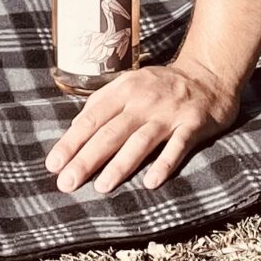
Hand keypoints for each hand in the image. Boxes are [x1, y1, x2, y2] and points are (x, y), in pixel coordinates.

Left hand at [45, 58, 238, 194]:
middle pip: (111, 132)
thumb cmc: (160, 86)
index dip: (72, 142)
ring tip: (102, 186)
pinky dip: (164, 164)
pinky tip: (151, 183)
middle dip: (87, 158)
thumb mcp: (129, 84)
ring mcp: (169, 113)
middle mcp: (144, 101)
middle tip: (67, 183)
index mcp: (124, 90)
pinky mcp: (193, 125)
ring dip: (121, 164)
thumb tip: (74, 129)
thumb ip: (102, 104)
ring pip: (141, 141)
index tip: (53, 165)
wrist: (208, 74)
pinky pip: (178, 147)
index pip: (92, 118)